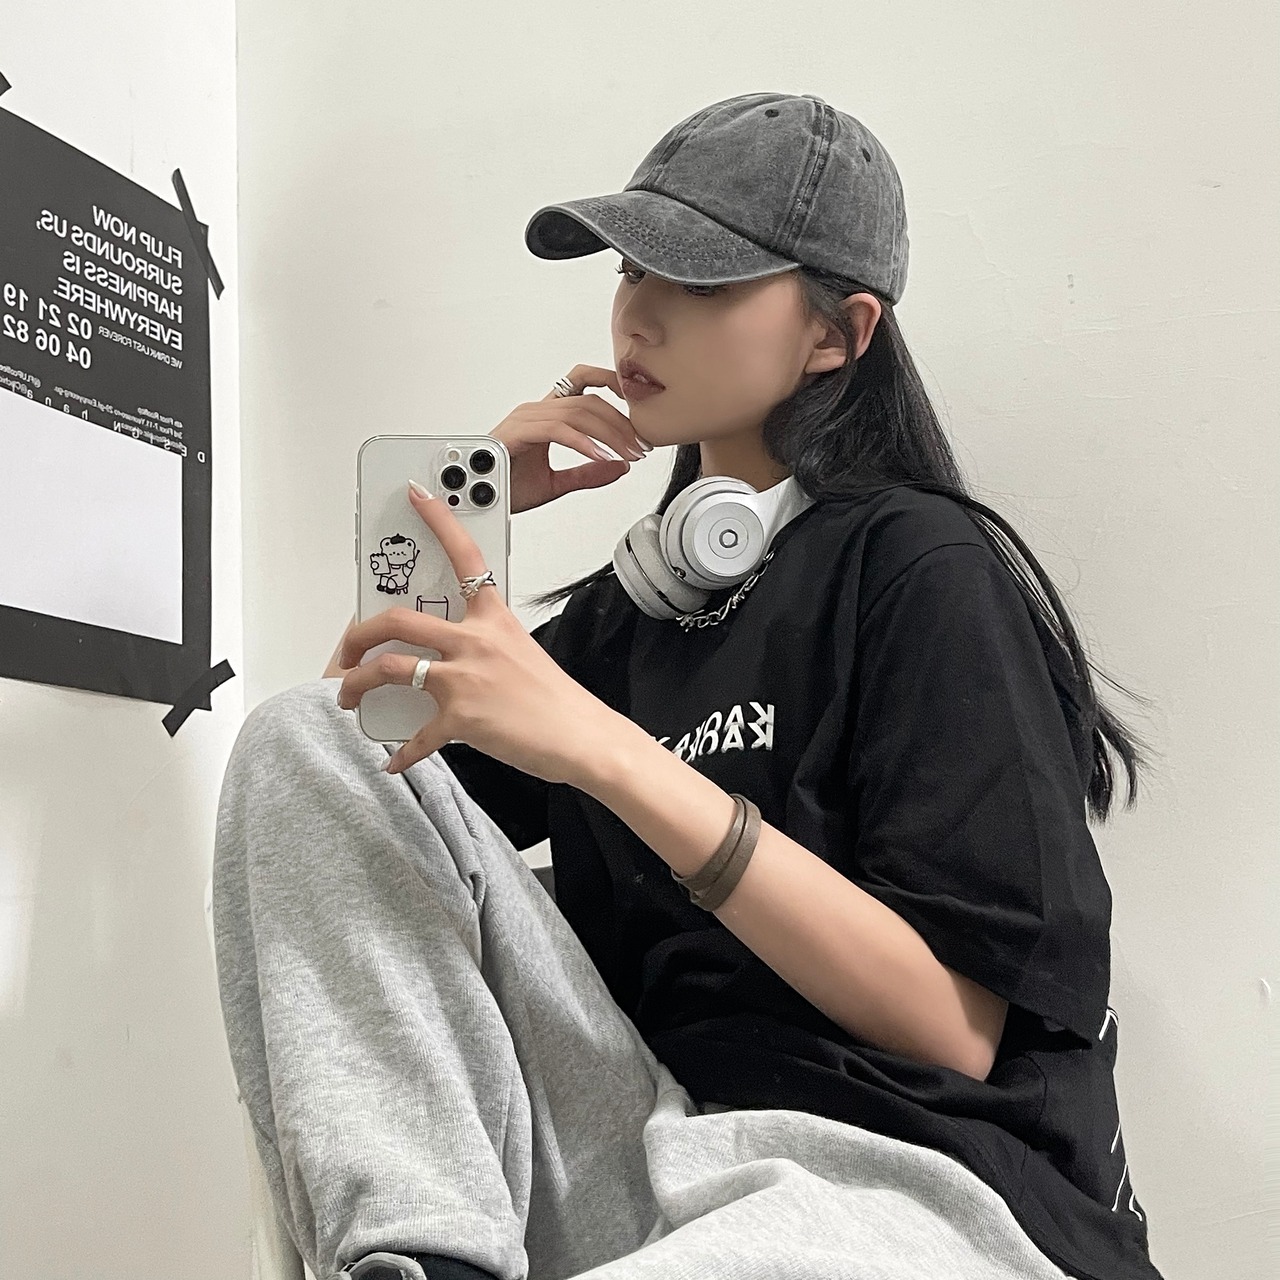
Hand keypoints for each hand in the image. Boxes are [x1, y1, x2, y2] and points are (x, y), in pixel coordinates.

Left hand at [334, 481, 623, 782]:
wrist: (582, 736)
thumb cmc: (556, 700)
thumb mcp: (520, 652)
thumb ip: (481, 646)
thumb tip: (445, 659)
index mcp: (493, 618)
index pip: (464, 556)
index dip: (438, 521)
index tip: (417, 496)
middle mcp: (475, 641)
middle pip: (397, 620)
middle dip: (358, 634)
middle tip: (348, 648)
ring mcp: (464, 678)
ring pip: (388, 669)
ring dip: (356, 685)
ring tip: (349, 697)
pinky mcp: (460, 718)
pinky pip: (416, 736)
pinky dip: (401, 752)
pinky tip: (394, 758)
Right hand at [491, 364, 653, 513]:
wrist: (479, 502)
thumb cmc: (506, 487)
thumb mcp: (557, 483)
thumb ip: (588, 474)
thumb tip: (620, 467)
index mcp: (546, 415)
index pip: (583, 382)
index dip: (612, 383)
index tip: (637, 406)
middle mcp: (536, 411)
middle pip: (590, 401)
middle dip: (621, 423)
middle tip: (641, 447)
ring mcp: (526, 419)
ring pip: (579, 413)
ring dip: (609, 434)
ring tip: (627, 454)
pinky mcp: (518, 433)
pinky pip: (558, 430)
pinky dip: (584, 443)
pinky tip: (600, 456)